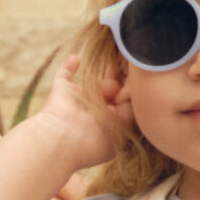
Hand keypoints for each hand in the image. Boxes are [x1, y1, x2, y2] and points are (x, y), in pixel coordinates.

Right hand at [34, 53, 134, 174]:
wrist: (62, 141)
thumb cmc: (95, 139)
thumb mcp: (123, 126)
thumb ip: (132, 108)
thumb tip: (134, 90)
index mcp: (107, 126)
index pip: (123, 105)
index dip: (130, 93)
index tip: (137, 85)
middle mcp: (92, 113)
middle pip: (111, 92)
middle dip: (120, 83)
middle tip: (126, 75)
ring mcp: (77, 101)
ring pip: (93, 83)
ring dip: (105, 77)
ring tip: (111, 71)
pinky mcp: (62, 91)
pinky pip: (64, 74)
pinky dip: (69, 65)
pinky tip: (75, 59)